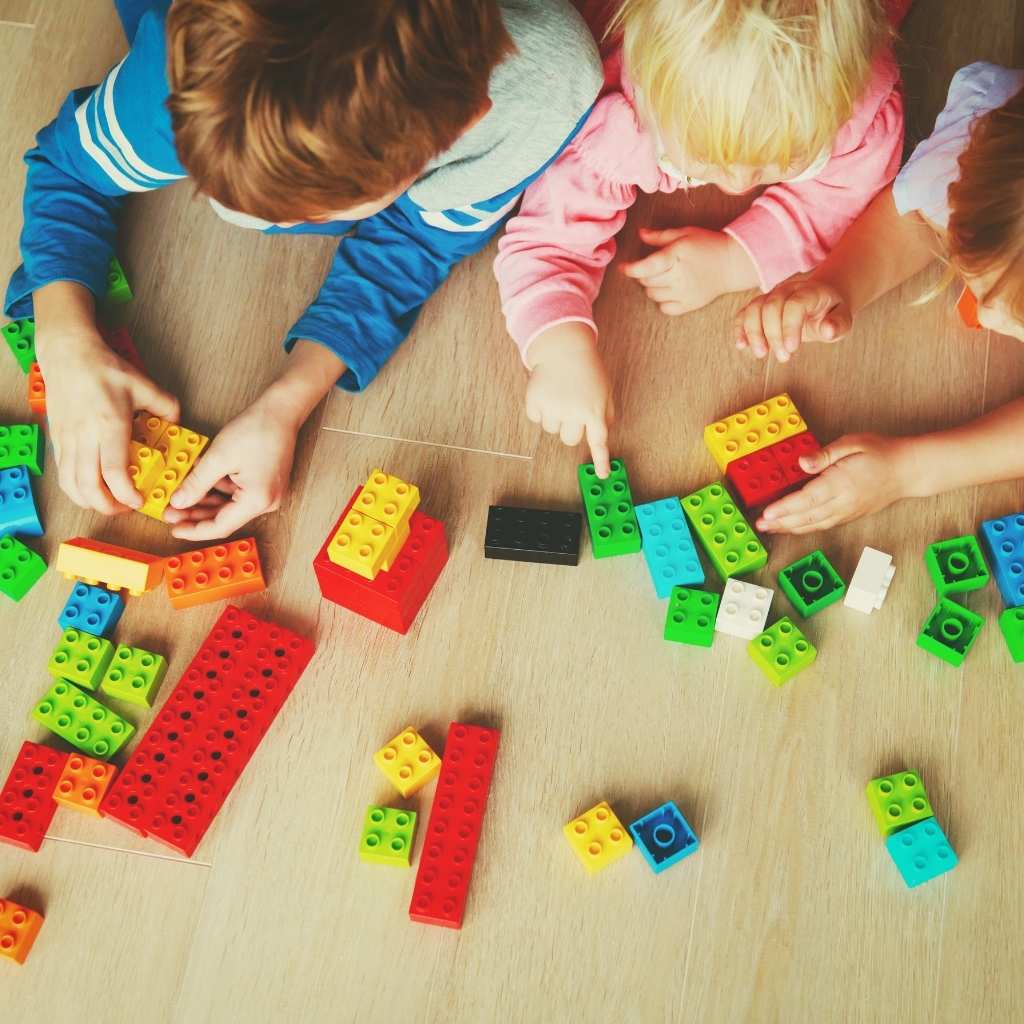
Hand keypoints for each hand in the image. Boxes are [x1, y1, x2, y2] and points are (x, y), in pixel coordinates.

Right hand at [38, 324, 179, 514]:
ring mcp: (68, 440)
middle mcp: (85, 437)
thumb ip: (166, 407)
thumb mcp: (144, 385)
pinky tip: (93, 488)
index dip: (126, 494)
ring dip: (91, 501)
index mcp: (109, 425)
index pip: (114, 472)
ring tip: (111, 501)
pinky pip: (62, 475)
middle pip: (89, 486)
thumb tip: (179, 424)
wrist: (69, 354)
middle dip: (109, 507)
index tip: (140, 501)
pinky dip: (77, 489)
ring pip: (71, 485)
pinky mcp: (58, 440)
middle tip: (127, 507)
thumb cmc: (104, 369)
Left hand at [164, 391, 299, 539]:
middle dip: (196, 515)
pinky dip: (218, 491)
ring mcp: (268, 494)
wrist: (281, 412)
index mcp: (257, 500)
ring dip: (206, 502)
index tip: (175, 529)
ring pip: (230, 506)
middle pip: (226, 517)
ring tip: (181, 496)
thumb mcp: (218, 458)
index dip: (195, 530)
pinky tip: (200, 483)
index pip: (221, 526)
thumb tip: (178, 503)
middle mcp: (267, 502)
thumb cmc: (258, 430)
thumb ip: (196, 484)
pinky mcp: (266, 485)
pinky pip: (238, 495)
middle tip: (171, 511)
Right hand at [525, 323, 612, 476]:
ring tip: (559, 395)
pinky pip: (535, 418)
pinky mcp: (535, 401)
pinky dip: (539, 409)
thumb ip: (605, 415)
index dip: (601, 460)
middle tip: (571, 408)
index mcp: (594, 410)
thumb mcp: (604, 391)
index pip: (598, 441)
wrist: (564, 348)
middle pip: (569, 439)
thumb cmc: (587, 371)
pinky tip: (546, 392)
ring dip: (554, 417)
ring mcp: (553, 407)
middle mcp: (574, 411)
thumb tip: (601, 437)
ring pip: (551, 429)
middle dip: (570, 428)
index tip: (602, 475)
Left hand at [621, 227, 756, 314]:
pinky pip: (665, 307)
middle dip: (643, 274)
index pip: (646, 267)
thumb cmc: (708, 245)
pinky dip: (662, 300)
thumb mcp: (685, 234)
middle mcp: (680, 276)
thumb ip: (661, 236)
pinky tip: (669, 290)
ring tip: (662, 277)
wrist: (733, 263)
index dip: (631, 269)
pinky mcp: (689, 305)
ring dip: (651, 286)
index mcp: (677, 256)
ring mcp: (685, 293)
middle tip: (650, 267)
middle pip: (647, 281)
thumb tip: (640, 233)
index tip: (623, 267)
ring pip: (653, 294)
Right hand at [735, 279, 851, 361]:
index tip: (792, 349)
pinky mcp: (760, 306)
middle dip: (773, 335)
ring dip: (754, 333)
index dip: (790, 327)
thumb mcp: (843, 319)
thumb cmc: (831, 313)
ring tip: (761, 354)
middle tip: (784, 358)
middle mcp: (787, 290)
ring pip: (754, 309)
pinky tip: (742, 345)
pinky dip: (740, 329)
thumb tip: (828, 331)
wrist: (821, 300)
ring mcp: (771, 296)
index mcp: (810, 292)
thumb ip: (838, 324)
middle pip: (771, 307)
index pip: (795, 304)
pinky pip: (744, 313)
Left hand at [756, 434, 913, 533]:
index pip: (808, 498)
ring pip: (814, 524)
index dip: (786, 507)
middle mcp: (843, 502)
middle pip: (807, 516)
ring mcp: (847, 512)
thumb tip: (801, 463)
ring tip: (769, 528)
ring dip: (789, 528)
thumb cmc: (881, 452)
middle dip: (781, 522)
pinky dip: (804, 528)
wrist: (908, 470)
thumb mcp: (852, 443)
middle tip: (759, 524)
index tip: (767, 512)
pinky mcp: (849, 516)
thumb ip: (824, 454)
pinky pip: (823, 525)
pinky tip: (791, 527)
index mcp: (842, 483)